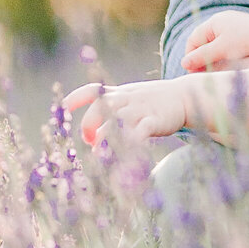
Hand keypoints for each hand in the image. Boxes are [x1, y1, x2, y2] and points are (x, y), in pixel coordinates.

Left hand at [66, 78, 189, 144]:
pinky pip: (139, 132)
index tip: (63, 107)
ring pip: (115, 121)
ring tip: (99, 154)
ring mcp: (140, 109)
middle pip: (99, 108)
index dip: (75, 97)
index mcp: (120, 93)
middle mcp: (127, 99)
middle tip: (89, 142)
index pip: (92, 90)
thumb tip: (90, 132)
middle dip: (88, 126)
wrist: (185, 96)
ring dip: (103, 138)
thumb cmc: (154, 101)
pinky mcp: (154, 120)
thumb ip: (111, 108)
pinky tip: (124, 157)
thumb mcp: (131, 96)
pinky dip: (129, 144)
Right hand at [183, 11, 248, 70]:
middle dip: (201, 60)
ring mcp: (233, 29)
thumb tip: (183, 63)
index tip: (193, 73)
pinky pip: (226, 49)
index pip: (193, 40)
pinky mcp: (242, 37)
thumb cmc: (247, 41)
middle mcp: (223, 23)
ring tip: (215, 75)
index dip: (190, 57)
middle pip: (203, 44)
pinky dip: (224, 59)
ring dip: (212, 61)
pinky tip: (228, 70)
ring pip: (214, 48)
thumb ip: (202, 57)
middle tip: (203, 77)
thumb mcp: (222, 50)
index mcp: (215, 22)